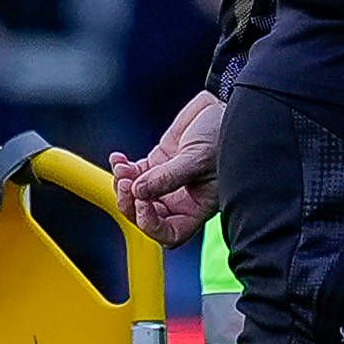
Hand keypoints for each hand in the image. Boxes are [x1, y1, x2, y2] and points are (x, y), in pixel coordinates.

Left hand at [111, 89, 225, 244]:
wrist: (224, 110)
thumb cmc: (224, 137)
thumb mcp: (198, 158)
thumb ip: (167, 177)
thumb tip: (139, 190)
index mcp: (197, 207)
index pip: (170, 232)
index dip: (152, 224)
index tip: (144, 202)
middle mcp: (181, 199)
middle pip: (147, 216)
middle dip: (132, 204)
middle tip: (127, 184)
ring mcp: (167, 182)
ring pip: (136, 196)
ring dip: (124, 185)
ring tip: (122, 168)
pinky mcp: (158, 164)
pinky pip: (133, 174)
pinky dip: (122, 169)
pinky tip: (119, 159)